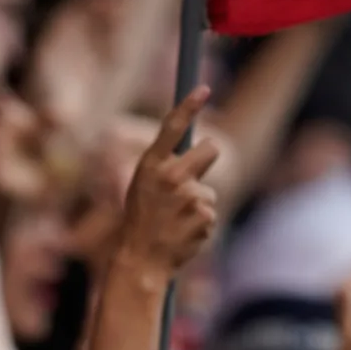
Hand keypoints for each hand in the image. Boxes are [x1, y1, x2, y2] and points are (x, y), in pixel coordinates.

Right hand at [112, 88, 220, 277]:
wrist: (140, 261)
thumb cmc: (141, 221)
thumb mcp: (144, 187)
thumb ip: (167, 168)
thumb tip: (201, 147)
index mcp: (150, 165)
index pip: (172, 126)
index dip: (189, 105)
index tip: (204, 88)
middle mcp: (170, 176)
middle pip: (211, 149)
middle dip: (207, 160)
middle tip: (189, 181)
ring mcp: (188, 196)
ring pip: (210, 190)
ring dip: (198, 205)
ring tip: (175, 221)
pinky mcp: (203, 216)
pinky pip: (211, 213)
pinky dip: (200, 225)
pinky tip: (182, 234)